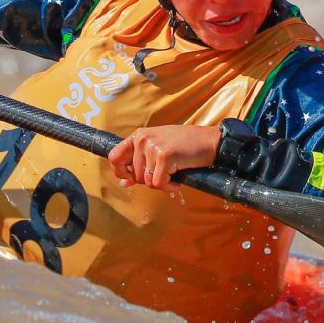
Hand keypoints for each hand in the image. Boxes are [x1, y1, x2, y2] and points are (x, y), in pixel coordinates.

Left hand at [107, 125, 221, 190]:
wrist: (209, 141)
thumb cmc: (185, 146)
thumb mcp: (158, 150)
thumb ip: (139, 164)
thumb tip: (123, 183)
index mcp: (138, 136)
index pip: (114, 157)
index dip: (121, 172)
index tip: (133, 177)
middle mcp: (142, 139)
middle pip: (135, 176)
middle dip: (150, 180)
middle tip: (166, 173)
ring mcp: (153, 147)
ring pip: (147, 182)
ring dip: (162, 183)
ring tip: (174, 172)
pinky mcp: (164, 157)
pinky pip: (159, 184)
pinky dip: (170, 186)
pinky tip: (178, 179)